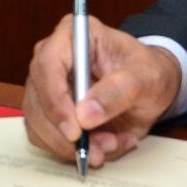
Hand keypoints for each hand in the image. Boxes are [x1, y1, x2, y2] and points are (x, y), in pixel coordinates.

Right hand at [21, 15, 182, 165]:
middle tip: (99, 149)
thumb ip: (119, 91)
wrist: (149, 88)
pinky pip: (46, 138)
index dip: (56, 100)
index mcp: (73, 35)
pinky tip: (101, 146)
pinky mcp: (47, 111)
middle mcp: (52, 58)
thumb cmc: (147, 72)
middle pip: (37, 99)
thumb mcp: (146, 77)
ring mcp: (46, 86)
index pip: (48, 64)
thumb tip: (85, 115)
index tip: (76, 130)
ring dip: (71, 146)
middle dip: (66, 133)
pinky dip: (71, 151)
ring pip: (38, 124)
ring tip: (109, 145)